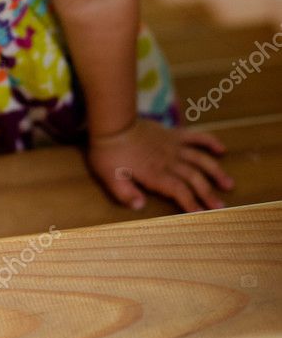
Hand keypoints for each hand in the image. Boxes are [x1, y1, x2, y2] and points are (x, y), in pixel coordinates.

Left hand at [86, 118, 234, 212]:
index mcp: (154, 174)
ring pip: (199, 159)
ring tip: (228, 184)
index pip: (178, 191)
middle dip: (208, 194)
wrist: (112, 122)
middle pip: (193, 178)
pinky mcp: (172, 134)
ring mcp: (173, 146)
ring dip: (215, 171)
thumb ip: (124, 193)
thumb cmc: (108, 152)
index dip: (191, 203)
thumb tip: (140, 206)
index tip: (202, 214)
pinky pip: (195, 137)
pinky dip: (209, 141)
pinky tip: (221, 149)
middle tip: (221, 206)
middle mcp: (168, 161)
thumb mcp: (109, 176)